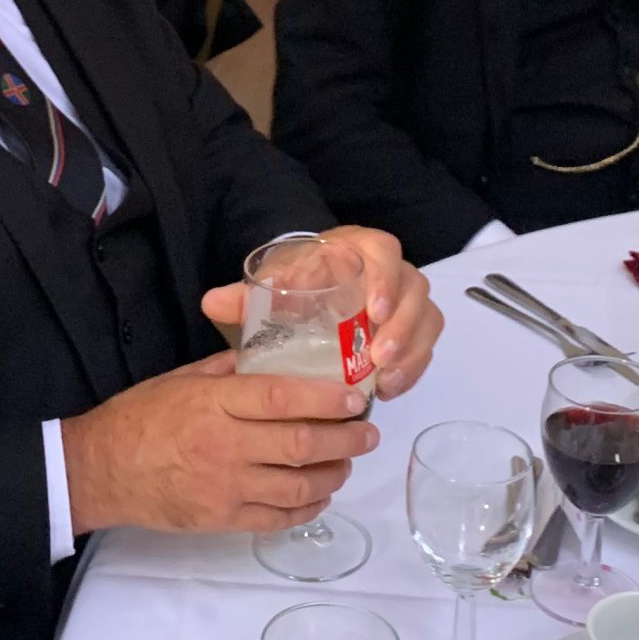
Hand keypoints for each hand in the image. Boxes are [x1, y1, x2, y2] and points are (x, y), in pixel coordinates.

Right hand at [59, 351, 378, 535]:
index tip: (355, 396)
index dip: (326, 398)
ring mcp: (225, 487)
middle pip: (301, 445)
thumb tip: (276, 355)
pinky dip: (308, 508)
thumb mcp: (182, 379)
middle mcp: (224, 445)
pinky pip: (278, 518)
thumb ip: (230, 370)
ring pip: (298, 486)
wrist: (100, 470)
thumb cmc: (141, 417)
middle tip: (368, 432)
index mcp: (215, 403)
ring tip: (347, 462)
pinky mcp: (221, 519)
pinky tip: (320, 495)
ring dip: (334, 475)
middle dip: (345, 439)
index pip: (282, 398)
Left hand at [200, 225, 439, 401]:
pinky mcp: (412, 329)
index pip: (384, 251)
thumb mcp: (275, 286)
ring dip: (411, 352)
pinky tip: (389, 390)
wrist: (312, 293)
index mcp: (358, 248)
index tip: (373, 311)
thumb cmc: (297, 284)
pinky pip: (425, 346)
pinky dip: (412, 368)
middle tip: (378, 357)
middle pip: (415, 290)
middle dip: (403, 326)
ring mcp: (406, 300)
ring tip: (385, 381)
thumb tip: (211, 302)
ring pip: (427, 319)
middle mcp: (390, 270)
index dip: (385, 279)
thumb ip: (245, 295)